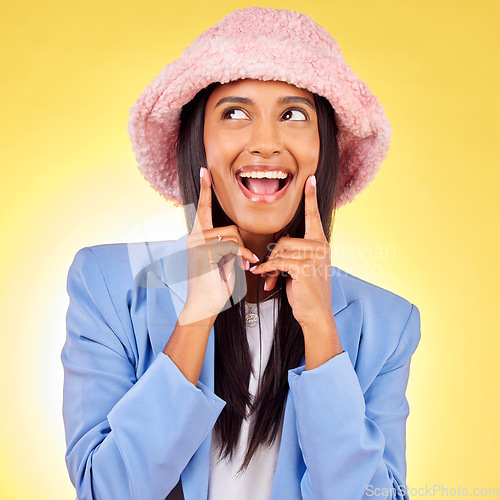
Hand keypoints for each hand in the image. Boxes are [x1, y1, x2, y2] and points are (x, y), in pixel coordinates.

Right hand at [180, 167, 258, 324]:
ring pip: (233, 235)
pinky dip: (242, 255)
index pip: (202, 209)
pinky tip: (244, 265)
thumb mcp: (222, 261)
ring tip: (240, 266)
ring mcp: (197, 244)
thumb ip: (226, 245)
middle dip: (241, 244)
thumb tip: (237, 237)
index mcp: (197, 237)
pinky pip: (232, 245)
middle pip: (230, 227)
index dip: (204, 189)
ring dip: (242, 252)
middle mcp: (194, 237)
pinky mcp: (204, 252)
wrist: (203, 307)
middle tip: (243, 260)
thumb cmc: (214, 285)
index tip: (205, 171)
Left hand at [249, 176, 333, 329]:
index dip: (310, 197)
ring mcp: (315, 255)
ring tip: (270, 280)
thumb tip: (273, 249)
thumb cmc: (306, 293)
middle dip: (272, 258)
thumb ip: (292, 254)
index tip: (309, 179)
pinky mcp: (305, 266)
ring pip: (279, 250)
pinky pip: (278, 262)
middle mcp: (320, 246)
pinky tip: (265, 279)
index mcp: (320, 243)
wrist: (316, 315)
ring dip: (269, 267)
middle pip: (283, 239)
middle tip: (268, 273)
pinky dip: (268, 270)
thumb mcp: (300, 269)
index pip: (313, 216)